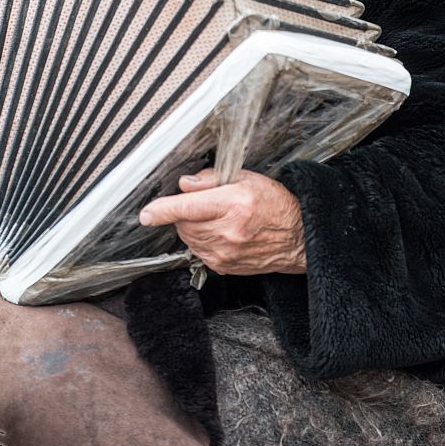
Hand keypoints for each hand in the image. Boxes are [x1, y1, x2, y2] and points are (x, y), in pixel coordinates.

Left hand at [139, 168, 305, 274]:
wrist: (298, 238)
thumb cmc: (276, 204)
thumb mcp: (247, 178)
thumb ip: (212, 179)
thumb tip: (186, 184)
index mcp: (233, 205)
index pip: (187, 207)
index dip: (162, 209)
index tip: (146, 213)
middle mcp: (228, 231)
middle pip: (183, 223)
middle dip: (184, 212)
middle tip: (203, 203)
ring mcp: (225, 253)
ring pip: (188, 238)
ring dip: (192, 227)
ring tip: (215, 217)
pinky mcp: (225, 266)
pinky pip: (198, 251)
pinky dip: (201, 240)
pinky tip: (219, 232)